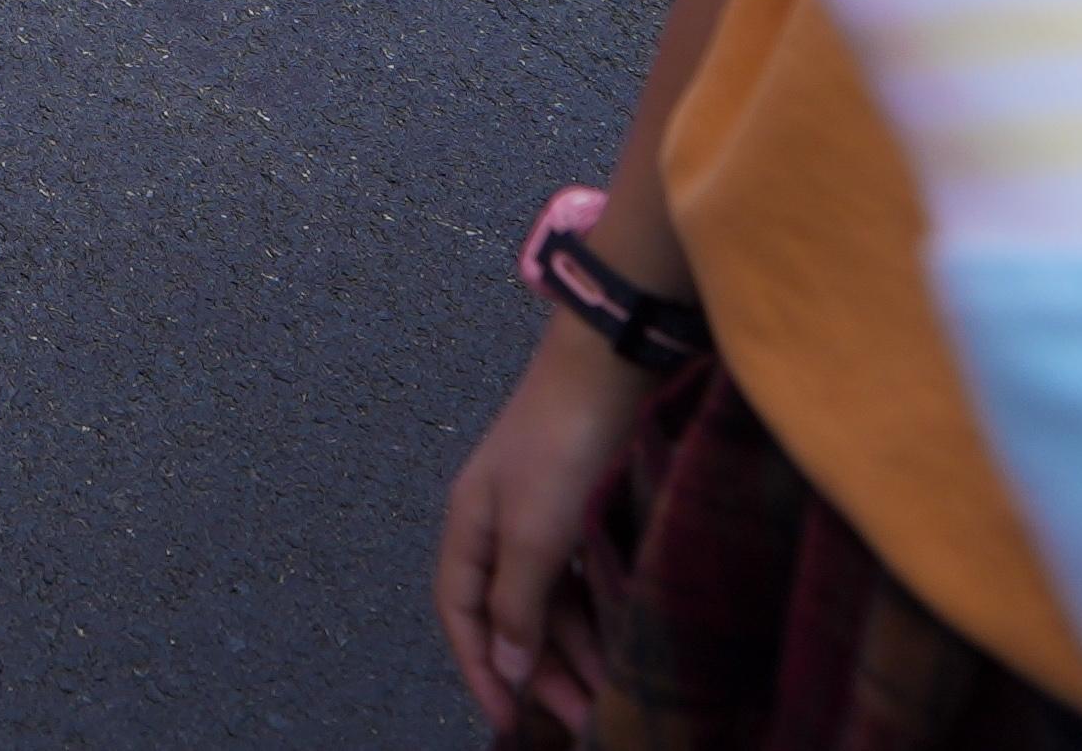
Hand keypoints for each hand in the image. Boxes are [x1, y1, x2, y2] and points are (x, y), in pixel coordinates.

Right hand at [434, 318, 648, 732]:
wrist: (613, 367)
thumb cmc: (561, 446)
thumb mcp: (534, 531)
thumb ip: (517, 602)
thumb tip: (505, 666)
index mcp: (470, 526)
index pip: (461, 614)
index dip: (478, 669)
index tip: (506, 722)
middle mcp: (499, 526)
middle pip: (510, 615)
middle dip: (539, 671)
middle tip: (580, 721)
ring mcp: (541, 517)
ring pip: (550, 602)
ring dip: (575, 650)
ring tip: (610, 695)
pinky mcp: (581, 509)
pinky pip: (580, 582)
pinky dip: (595, 618)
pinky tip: (620, 644)